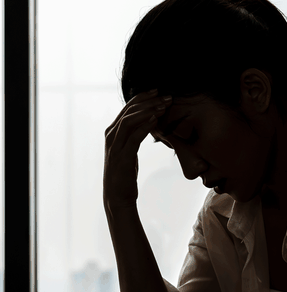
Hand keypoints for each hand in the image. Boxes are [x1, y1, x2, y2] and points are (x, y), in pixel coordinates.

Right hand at [103, 89, 171, 209]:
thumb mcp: (130, 151)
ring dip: (148, 111)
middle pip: (129, 110)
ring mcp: (115, 145)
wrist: (117, 197)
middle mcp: (111, 135)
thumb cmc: (125, 175)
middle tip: (166, 96)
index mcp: (113, 132)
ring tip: (164, 106)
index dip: (144, 97)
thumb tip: (149, 124)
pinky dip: (144, 126)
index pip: (128, 108)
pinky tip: (156, 120)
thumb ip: (135, 136)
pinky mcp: (121, 156)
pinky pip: (133, 137)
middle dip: (149, 101)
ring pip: (130, 120)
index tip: (159, 92)